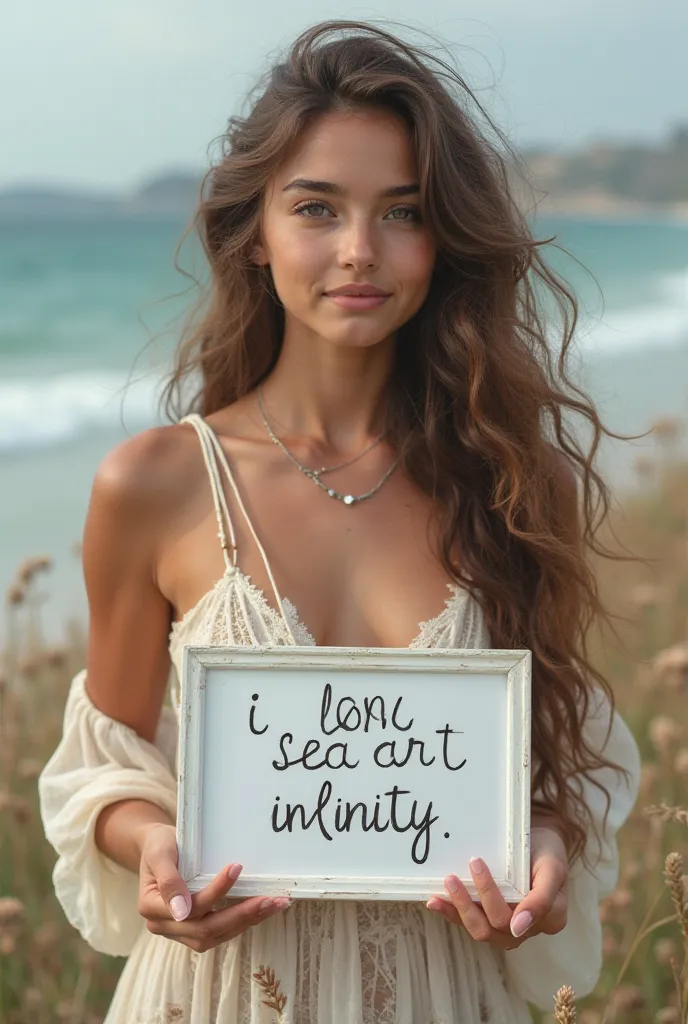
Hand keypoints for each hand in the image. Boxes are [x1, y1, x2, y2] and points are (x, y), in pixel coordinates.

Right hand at [136, 823, 290, 951]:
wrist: (157, 847)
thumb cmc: (159, 845)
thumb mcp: (159, 853)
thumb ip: (168, 880)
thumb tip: (181, 911)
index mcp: (152, 907)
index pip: (190, 907)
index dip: (216, 891)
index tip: (237, 868)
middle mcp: (165, 925)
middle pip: (206, 928)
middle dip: (241, 914)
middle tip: (271, 899)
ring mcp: (180, 931)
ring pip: (216, 935)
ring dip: (247, 921)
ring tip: (273, 905)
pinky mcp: (194, 929)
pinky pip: (220, 932)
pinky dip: (242, 922)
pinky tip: (261, 910)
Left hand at [425, 825, 568, 950]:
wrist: (539, 841)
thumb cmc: (548, 852)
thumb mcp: (553, 868)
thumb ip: (542, 898)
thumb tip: (517, 928)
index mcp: (549, 918)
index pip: (517, 918)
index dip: (492, 897)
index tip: (476, 872)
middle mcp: (527, 929)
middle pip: (494, 927)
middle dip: (471, 902)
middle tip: (455, 875)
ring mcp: (507, 927)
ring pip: (480, 929)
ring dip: (459, 909)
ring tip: (445, 886)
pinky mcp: (489, 918)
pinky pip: (470, 922)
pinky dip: (451, 913)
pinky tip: (435, 901)